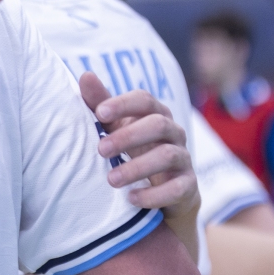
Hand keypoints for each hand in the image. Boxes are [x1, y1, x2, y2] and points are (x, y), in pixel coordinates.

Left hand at [78, 73, 197, 212]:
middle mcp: (173, 132)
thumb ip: (100, 103)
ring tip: (111, 180)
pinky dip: (154, 194)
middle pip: (158, 125)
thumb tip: (86, 75)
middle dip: (128, 136)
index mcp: (155, 114)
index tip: (99, 113)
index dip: (123, 104)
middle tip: (101, 150)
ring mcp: (183, 158)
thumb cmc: (134, 148)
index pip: (145, 100)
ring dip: (138, 167)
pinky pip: (177, 188)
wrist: (163, 190)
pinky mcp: (188, 186)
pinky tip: (132, 199)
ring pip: (168, 156)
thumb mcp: (116, 126)